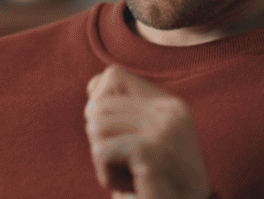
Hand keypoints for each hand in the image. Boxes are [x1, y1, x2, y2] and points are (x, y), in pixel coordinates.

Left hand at [84, 65, 210, 198]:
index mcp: (170, 104)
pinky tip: (132, 186)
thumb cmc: (157, 184)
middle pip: (99, 105)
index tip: (120, 138)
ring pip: (96, 126)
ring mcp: (163, 129)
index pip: (113, 76)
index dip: (101, 104)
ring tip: (131, 175)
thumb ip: (123, 112)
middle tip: (126, 164)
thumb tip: (93, 83)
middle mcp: (170, 111)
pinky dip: (107, 176)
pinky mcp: (151, 151)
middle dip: (99, 138)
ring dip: (103, 160)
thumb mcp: (145, 141)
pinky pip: (101, 153)